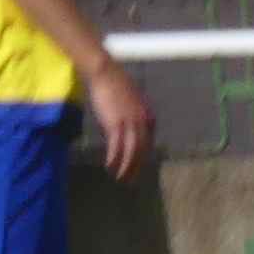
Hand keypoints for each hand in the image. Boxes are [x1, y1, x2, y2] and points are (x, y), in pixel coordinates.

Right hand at [84, 63, 152, 182]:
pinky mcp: (115, 123)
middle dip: (137, 167)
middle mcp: (142, 122)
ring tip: (120, 178)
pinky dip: (114, 159)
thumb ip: (133, 115)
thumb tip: (129, 126)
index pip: (148, 144)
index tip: (135, 167)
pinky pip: (117, 147)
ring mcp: (130, 123)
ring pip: (131, 152)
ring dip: (126, 167)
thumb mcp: (131, 101)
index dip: (142, 158)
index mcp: (148, 116)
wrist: (105, 73)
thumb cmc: (115, 83)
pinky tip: (109, 166)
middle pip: (142, 151)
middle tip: (130, 180)